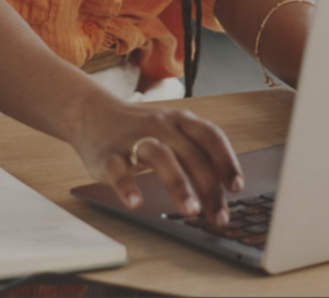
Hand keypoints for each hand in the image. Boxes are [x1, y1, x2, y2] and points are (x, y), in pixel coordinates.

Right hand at [70, 102, 243, 226]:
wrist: (91, 113)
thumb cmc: (140, 129)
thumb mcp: (172, 131)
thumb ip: (196, 153)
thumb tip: (224, 190)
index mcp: (180, 120)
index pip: (211, 136)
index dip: (226, 161)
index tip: (236, 187)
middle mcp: (160, 126)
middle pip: (190, 153)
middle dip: (208, 187)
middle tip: (219, 215)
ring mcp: (133, 139)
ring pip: (160, 157)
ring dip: (178, 184)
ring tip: (190, 210)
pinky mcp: (108, 155)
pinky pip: (119, 170)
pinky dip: (128, 187)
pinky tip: (136, 203)